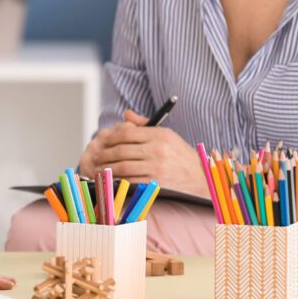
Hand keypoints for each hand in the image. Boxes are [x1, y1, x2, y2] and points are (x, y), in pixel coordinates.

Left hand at [81, 110, 208, 196]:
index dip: (111, 136)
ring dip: (107, 167)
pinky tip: (111, 179)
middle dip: (105, 153)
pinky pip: (130, 181)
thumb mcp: (167, 135)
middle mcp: (158, 150)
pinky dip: (117, 180)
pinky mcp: (156, 184)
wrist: (200, 177)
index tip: (104, 140)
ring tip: (99, 167)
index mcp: (160, 135)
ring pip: (123, 166)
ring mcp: (157, 168)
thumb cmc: (180, 155)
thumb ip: (145, 124)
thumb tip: (126, 114)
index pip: (127, 132)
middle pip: (121, 150)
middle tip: (97, 155)